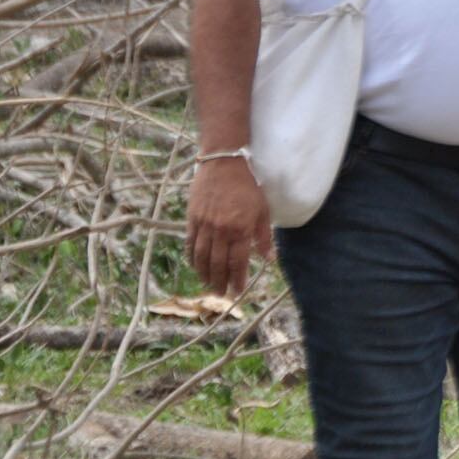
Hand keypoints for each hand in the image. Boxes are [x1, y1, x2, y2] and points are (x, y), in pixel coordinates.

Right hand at [186, 158, 273, 297]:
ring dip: (204, 273)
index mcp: (240, 229)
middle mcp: (220, 230)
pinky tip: (195, 266)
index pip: (237, 262)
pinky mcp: (192, 218)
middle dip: (220, 281)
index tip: (237, 292)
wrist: (223, 164)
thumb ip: (264, 237)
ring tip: (208, 284)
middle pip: (217, 263)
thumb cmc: (247, 187)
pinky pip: (190, 243)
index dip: (237, 279)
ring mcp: (204, 225)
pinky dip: (192, 258)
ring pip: (201, 256)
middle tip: (221, 294)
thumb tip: (268, 259)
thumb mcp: (263, 210)